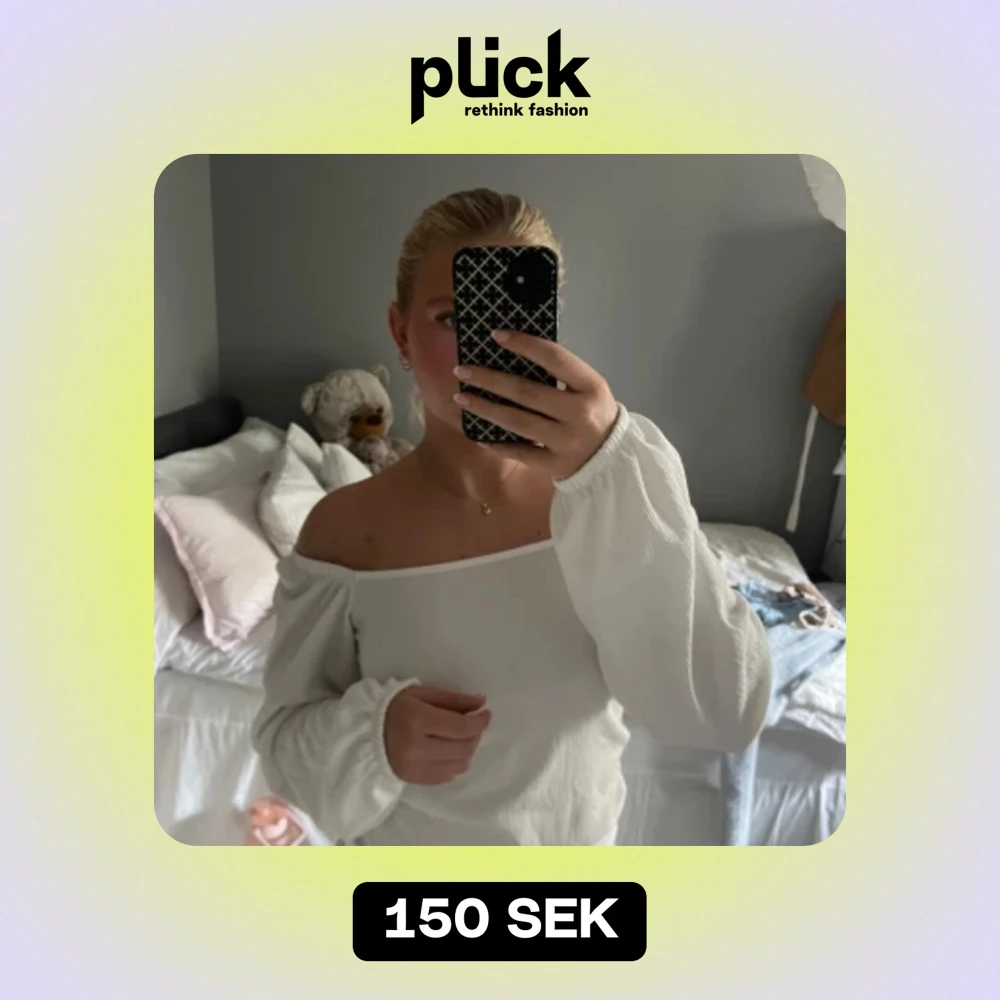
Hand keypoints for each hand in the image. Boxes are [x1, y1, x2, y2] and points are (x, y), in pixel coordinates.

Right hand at [384, 685, 491, 784]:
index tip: (486, 714)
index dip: (480, 721)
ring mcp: (416, 768)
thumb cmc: (394, 707)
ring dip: (467, 750)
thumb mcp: (422, 693)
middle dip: (475, 735)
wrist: (364, 732)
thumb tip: (481, 702)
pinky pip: (447, 777)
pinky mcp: (414, 780)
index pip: (462, 727)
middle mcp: (419, 748)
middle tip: (473, 724)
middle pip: (464, 747)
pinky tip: (448, 751)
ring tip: (460, 738)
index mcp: (419, 720)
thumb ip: (453, 699)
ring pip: (459, 765)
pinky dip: (455, 764)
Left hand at [452, 330, 619, 480]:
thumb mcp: (587, 387)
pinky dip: (498, 443)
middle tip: (462, 370)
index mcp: (591, 386)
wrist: (611, 457)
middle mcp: (579, 413)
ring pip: (518, 422)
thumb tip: (514, 349)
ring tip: (461, 397)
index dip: (524, 344)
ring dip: (485, 408)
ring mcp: (566, 441)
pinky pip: (520, 452)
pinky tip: (478, 435)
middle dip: (490, 379)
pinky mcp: (554, 465)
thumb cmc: (592, 412)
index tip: (496, 336)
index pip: (554, 358)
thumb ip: (559, 372)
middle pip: (527, 392)